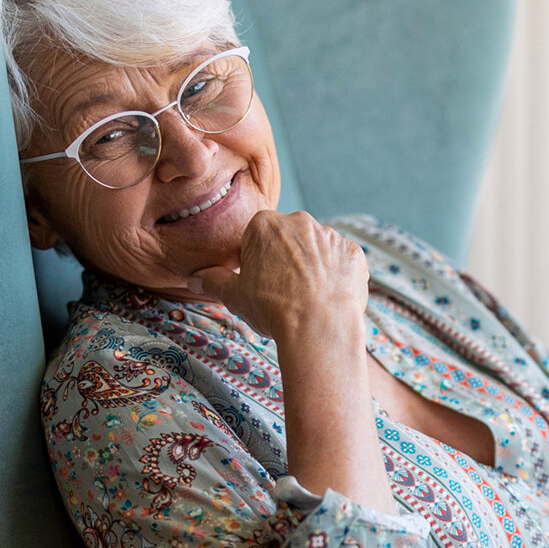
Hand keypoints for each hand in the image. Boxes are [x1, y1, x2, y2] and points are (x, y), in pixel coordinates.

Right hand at [193, 210, 367, 343]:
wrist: (319, 326)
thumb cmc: (272, 308)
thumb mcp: (233, 295)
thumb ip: (212, 280)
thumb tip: (194, 278)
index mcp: (265, 223)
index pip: (255, 238)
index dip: (254, 262)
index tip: (258, 283)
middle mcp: (300, 221)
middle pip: (287, 239)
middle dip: (284, 260)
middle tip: (282, 292)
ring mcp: (330, 235)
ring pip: (316, 249)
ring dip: (311, 267)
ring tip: (307, 299)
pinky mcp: (354, 253)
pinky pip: (341, 261)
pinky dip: (336, 276)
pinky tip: (329, 298)